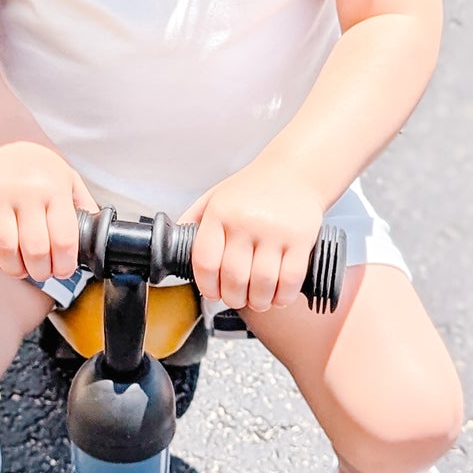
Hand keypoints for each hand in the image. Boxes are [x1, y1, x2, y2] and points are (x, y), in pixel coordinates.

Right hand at [0, 141, 98, 284]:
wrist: (3, 140)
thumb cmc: (39, 167)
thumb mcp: (69, 180)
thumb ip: (83, 208)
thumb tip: (97, 238)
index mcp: (54, 188)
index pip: (63, 240)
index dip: (64, 265)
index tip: (63, 271)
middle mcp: (26, 190)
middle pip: (34, 250)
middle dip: (41, 272)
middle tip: (42, 273)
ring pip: (5, 248)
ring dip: (14, 269)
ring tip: (20, 269)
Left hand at [177, 160, 327, 312]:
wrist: (296, 170)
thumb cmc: (254, 187)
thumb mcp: (216, 196)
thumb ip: (194, 220)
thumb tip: (171, 245)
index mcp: (220, 212)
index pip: (205, 262)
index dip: (206, 287)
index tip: (211, 293)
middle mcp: (246, 221)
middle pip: (234, 278)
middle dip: (233, 298)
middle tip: (236, 298)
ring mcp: (275, 231)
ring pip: (263, 283)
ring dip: (259, 302)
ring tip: (257, 300)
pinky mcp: (301, 239)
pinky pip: (291, 279)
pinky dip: (283, 296)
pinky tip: (278, 296)